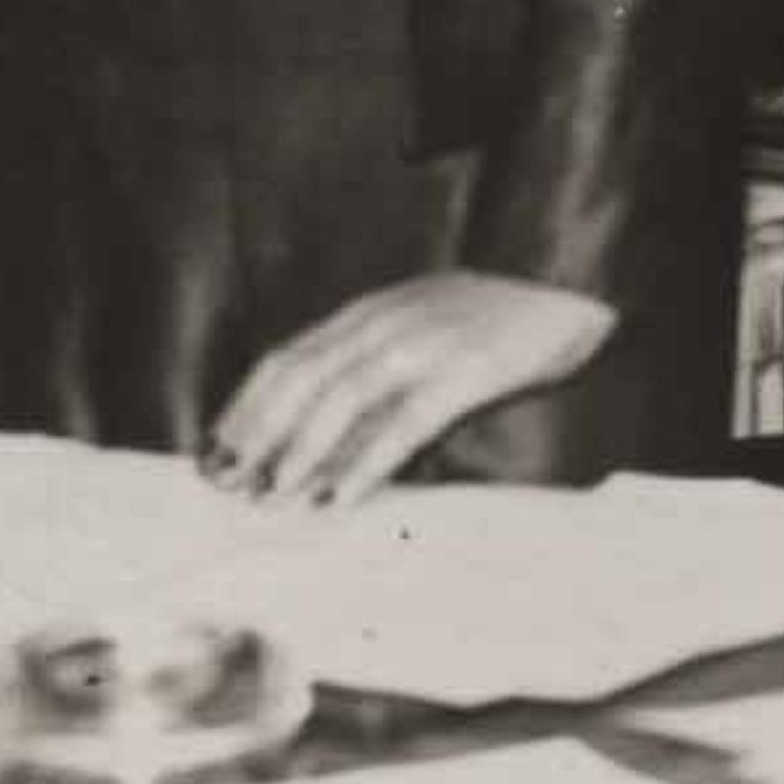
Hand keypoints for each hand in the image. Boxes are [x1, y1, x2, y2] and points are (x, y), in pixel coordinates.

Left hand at [206, 274, 617, 504]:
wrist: (568, 288)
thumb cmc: (493, 320)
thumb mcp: (419, 328)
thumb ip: (374, 365)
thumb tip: (327, 433)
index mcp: (367, 314)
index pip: (287, 359)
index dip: (245, 406)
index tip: (214, 449)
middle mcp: (383, 324)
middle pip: (300, 378)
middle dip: (257, 433)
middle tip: (228, 483)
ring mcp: (424, 346)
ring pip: (341, 400)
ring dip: (299, 451)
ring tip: (272, 494)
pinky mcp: (466, 372)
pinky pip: (405, 422)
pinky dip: (367, 461)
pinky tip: (341, 495)